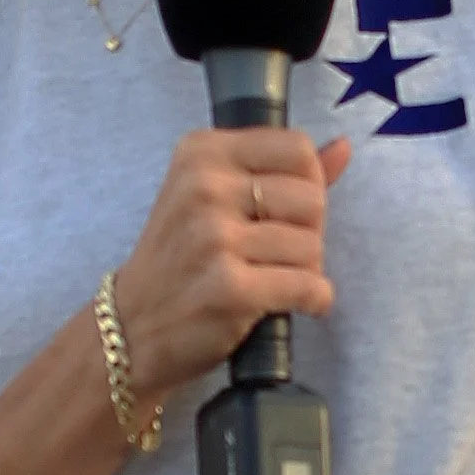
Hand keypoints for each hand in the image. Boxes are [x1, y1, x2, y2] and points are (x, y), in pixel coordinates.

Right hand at [113, 128, 349, 402]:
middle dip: (309, 231)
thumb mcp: (214, 196)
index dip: (308, 182)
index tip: (287, 209)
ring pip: (312, 245)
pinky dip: (314, 299)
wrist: (131, 328)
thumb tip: (343, 147)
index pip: (297, 148)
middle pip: (312, 198)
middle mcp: (204, 186)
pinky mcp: (229, 288)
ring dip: (307, 270)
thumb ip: (280, 170)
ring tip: (275, 278)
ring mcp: (214, 237)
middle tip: (278, 251)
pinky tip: (294, 304)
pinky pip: (308, 286)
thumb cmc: (180, 259)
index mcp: (202, 152)